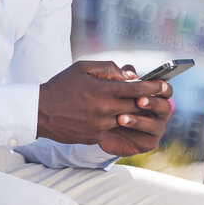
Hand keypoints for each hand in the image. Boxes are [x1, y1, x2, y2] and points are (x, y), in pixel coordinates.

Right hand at [36, 61, 172, 156]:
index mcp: (103, 90)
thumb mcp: (82, 68)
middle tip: (160, 98)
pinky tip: (121, 120)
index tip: (164, 85)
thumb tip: (129, 75)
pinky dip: (120, 125)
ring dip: (136, 115)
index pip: (137, 88)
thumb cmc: (61, 86)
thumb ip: (108, 68)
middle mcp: (104, 109)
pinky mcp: (95, 137)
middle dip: (149, 101)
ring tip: (141, 109)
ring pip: (128, 120)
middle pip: (137, 106)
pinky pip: (114, 131)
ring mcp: (101, 125)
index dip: (153, 87)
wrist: (39, 112)